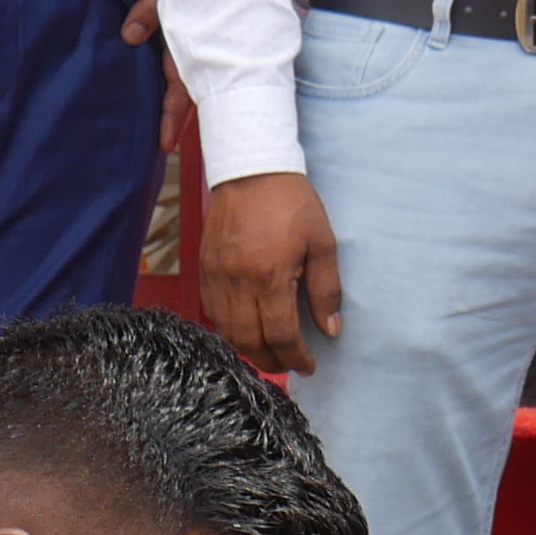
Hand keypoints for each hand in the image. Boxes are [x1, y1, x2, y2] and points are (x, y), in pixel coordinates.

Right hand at [204, 173, 344, 374]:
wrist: (251, 169)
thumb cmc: (291, 202)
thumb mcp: (322, 243)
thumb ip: (326, 290)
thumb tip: (330, 329)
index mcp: (270, 277)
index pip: (281, 335)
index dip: (296, 357)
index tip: (309, 365)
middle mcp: (238, 283)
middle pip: (250, 341)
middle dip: (271, 360)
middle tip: (289, 364)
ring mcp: (217, 276)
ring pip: (227, 330)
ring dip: (248, 348)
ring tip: (269, 351)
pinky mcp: (205, 267)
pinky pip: (211, 310)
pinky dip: (227, 327)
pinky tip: (244, 327)